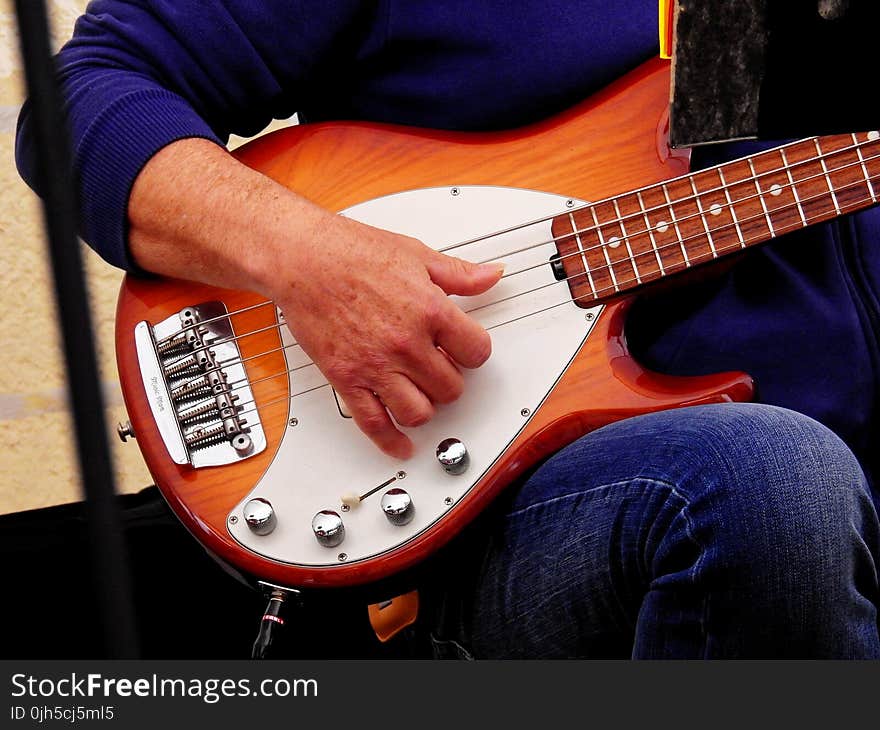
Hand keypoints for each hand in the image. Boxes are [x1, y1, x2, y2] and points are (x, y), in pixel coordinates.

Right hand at [128, 139, 500, 457]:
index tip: (466, 350)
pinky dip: (391, 442)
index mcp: (431, 311)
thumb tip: (490, 276)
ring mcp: (376, 366)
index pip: (477, 352)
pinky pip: (374, 424)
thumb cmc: (351, 252)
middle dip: (450, 379)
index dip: (474, 351)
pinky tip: (400, 444)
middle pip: (451, 387)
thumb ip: (459, 274)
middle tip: (440, 369)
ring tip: (420, 393)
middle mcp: (407, 344)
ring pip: (420, 412)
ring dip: (425, 407)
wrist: (302, 258)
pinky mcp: (347, 379)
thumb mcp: (417, 255)